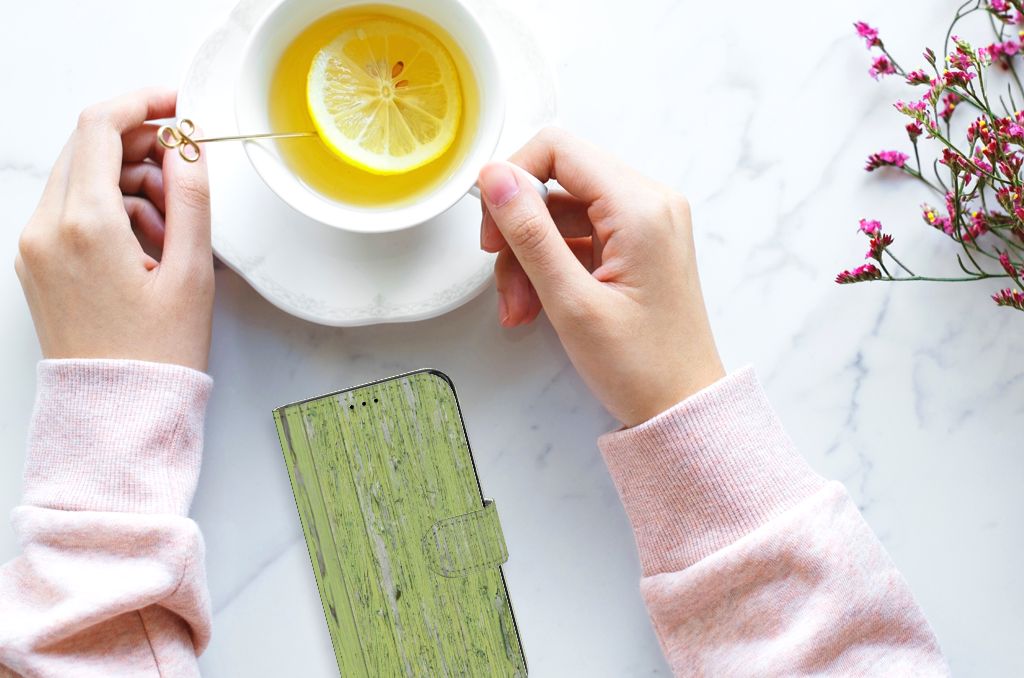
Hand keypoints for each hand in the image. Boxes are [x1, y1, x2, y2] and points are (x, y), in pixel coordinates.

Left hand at [15, 88, 213, 371]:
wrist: (117, 412)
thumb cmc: (157, 354)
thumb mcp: (191, 273)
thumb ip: (192, 198)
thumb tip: (188, 147)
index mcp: (85, 225)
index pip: (101, 127)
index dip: (143, 103)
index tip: (177, 105)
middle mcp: (47, 229)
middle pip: (88, 148)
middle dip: (141, 147)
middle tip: (185, 174)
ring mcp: (35, 246)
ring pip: (81, 178)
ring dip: (129, 182)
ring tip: (173, 228)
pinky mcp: (37, 263)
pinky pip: (72, 210)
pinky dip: (111, 210)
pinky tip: (147, 245)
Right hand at [478, 128, 723, 426]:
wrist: (683, 408)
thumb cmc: (641, 366)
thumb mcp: (571, 301)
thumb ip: (530, 233)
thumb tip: (494, 177)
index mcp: (640, 207)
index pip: (558, 149)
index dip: (513, 179)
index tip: (493, 227)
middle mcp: (649, 203)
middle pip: (557, 182)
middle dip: (519, 230)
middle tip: (502, 278)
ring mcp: (645, 224)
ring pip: (561, 214)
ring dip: (529, 257)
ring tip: (520, 309)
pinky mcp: (637, 245)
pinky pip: (578, 237)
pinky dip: (551, 267)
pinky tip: (537, 306)